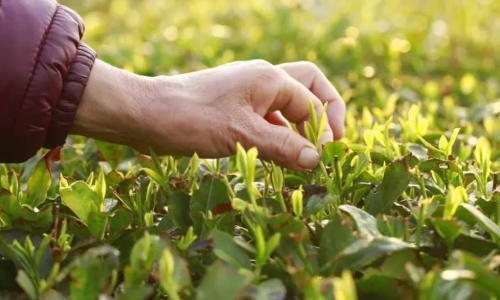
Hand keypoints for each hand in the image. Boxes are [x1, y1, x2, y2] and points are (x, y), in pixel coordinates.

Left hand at [72, 59, 344, 170]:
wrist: (145, 114)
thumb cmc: (192, 119)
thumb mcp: (242, 135)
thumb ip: (283, 147)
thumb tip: (316, 159)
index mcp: (270, 79)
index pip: (314, 102)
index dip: (324, 130)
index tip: (320, 159)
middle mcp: (262, 81)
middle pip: (309, 87)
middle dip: (325, 113)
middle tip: (331, 142)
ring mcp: (247, 94)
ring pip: (287, 106)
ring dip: (300, 128)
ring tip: (304, 157)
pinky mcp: (234, 109)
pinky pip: (267, 119)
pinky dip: (278, 135)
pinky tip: (276, 157)